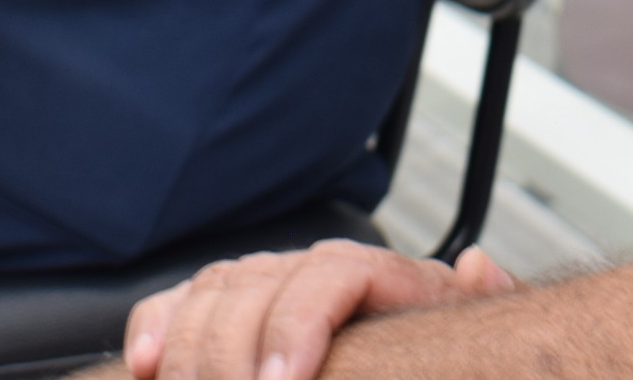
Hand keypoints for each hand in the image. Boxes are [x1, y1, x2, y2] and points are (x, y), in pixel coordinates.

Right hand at [123, 240, 515, 379]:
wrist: (407, 351)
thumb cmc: (431, 356)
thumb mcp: (464, 333)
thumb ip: (486, 304)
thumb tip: (480, 265)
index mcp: (382, 276)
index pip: (331, 277)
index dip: (297, 326)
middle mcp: (317, 269)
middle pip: (260, 287)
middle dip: (233, 357)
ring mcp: (268, 283)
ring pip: (214, 292)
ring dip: (191, 351)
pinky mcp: (226, 308)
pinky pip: (179, 302)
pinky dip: (156, 327)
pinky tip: (146, 367)